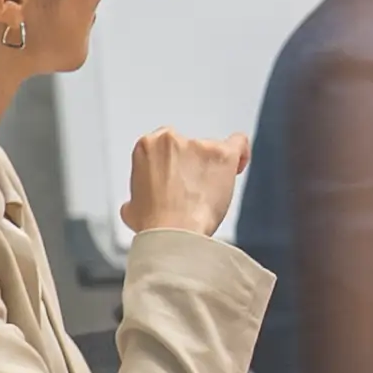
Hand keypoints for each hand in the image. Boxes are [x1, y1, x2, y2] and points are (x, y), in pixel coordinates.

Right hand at [121, 128, 247, 234]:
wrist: (173, 233)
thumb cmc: (154, 224)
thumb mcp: (132, 209)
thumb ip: (138, 197)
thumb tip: (138, 204)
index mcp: (146, 147)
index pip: (166, 146)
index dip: (175, 164)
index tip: (181, 179)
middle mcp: (171, 139)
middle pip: (190, 147)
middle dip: (192, 167)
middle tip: (193, 192)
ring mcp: (199, 145)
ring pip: (212, 151)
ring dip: (213, 170)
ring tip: (209, 197)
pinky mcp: (222, 154)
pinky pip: (238, 144)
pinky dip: (241, 154)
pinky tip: (239, 166)